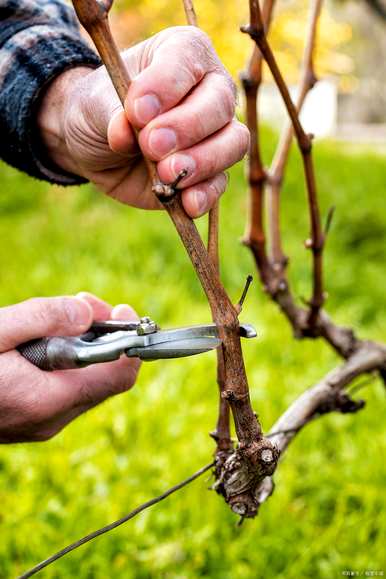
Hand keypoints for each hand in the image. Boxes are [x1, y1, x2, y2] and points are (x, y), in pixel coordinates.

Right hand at [0, 293, 139, 442]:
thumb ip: (43, 318)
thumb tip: (87, 313)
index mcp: (45, 399)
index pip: (117, 377)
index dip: (129, 341)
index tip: (122, 312)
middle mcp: (50, 419)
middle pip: (104, 378)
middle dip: (102, 336)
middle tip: (84, 305)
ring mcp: (41, 424)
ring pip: (85, 384)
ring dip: (82, 347)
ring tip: (58, 318)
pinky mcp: (31, 421)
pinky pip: (65, 390)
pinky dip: (66, 364)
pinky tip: (45, 341)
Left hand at [38, 26, 249, 217]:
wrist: (96, 147)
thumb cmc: (99, 109)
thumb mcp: (93, 104)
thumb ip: (110, 113)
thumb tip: (124, 133)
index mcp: (182, 54)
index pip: (188, 59)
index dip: (166, 86)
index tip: (136, 112)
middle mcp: (209, 89)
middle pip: (220, 104)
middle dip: (186, 128)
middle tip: (152, 145)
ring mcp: (215, 133)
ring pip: (233, 143)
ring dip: (201, 162)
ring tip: (167, 174)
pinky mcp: (209, 172)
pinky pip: (220, 183)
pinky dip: (205, 194)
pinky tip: (186, 203)